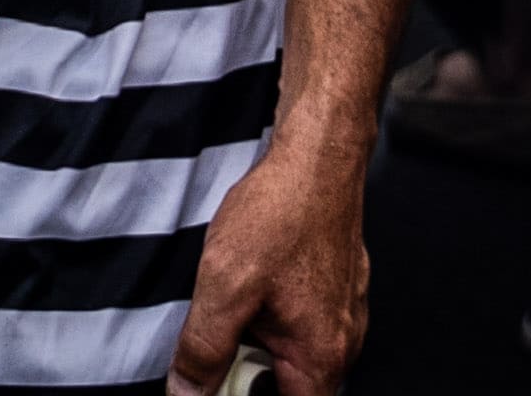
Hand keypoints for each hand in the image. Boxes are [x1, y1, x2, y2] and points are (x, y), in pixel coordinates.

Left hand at [168, 139, 366, 394]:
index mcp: (321, 358)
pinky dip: (273, 315)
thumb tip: (186, 394)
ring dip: (258, 341)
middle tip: (221, 335)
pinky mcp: (338, 293)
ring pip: (294, 355)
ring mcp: (344, 318)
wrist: (318, 158)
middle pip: (289, 389)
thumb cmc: (280, 213)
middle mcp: (343, 345)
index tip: (218, 383)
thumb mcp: (225, 284)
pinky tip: (254, 282)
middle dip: (248, 371)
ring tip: (238, 301)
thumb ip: (204, 348)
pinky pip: (303, 324)